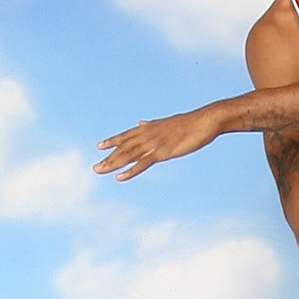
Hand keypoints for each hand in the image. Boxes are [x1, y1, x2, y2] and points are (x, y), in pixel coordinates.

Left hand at [94, 106, 222, 179]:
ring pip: (129, 155)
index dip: (113, 140)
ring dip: (113, 164)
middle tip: (94, 168)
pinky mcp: (162, 152)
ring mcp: (154, 143)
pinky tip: (120, 177)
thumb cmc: (190, 123)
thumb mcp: (167, 122)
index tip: (100, 146)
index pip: (127, 135)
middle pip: (124, 147)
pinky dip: (130, 170)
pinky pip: (142, 163)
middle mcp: (148, 134)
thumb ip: (152, 125)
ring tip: (100, 171)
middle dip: (108, 157)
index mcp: (150, 127)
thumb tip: (141, 122)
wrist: (204, 121)